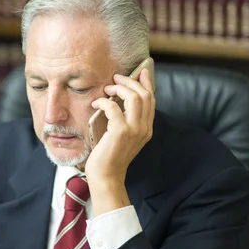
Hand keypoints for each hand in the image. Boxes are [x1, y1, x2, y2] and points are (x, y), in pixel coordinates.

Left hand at [85, 69, 154, 215]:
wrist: (106, 177)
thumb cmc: (109, 156)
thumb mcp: (122, 137)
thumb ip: (126, 121)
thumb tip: (119, 99)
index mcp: (146, 129)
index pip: (151, 100)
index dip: (146, 83)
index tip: (140, 72)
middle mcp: (144, 128)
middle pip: (144, 95)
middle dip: (130, 82)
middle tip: (115, 79)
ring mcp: (134, 130)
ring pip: (134, 97)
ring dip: (119, 89)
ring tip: (106, 89)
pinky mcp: (120, 132)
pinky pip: (113, 107)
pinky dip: (103, 101)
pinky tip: (96, 103)